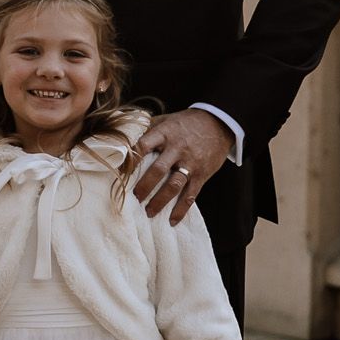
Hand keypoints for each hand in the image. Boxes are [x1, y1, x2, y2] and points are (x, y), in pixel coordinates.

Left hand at [133, 108, 231, 224]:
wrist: (218, 123)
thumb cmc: (186, 122)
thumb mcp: (166, 119)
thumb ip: (147, 129)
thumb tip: (122, 138)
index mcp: (165, 133)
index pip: (144, 145)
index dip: (132, 159)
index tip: (121, 172)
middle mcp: (177, 149)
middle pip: (158, 170)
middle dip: (145, 186)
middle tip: (134, 197)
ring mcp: (191, 163)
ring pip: (174, 185)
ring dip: (160, 201)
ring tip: (148, 212)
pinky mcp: (202, 175)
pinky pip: (191, 195)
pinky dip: (181, 210)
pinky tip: (172, 220)